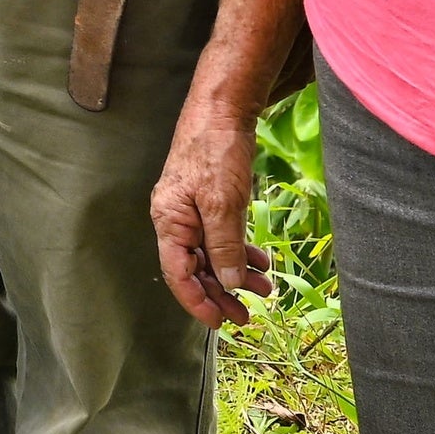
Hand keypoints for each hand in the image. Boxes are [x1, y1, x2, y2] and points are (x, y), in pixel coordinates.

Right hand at [149, 93, 272, 326]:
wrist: (221, 110)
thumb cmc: (215, 152)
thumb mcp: (223, 203)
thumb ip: (224, 245)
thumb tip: (227, 283)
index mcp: (169, 221)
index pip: (177, 274)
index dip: (197, 302)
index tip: (220, 323)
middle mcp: (176, 220)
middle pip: (195, 269)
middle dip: (221, 294)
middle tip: (248, 316)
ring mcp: (193, 211)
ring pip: (212, 255)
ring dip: (236, 274)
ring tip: (265, 288)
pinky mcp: (209, 202)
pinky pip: (222, 237)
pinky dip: (240, 251)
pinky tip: (261, 261)